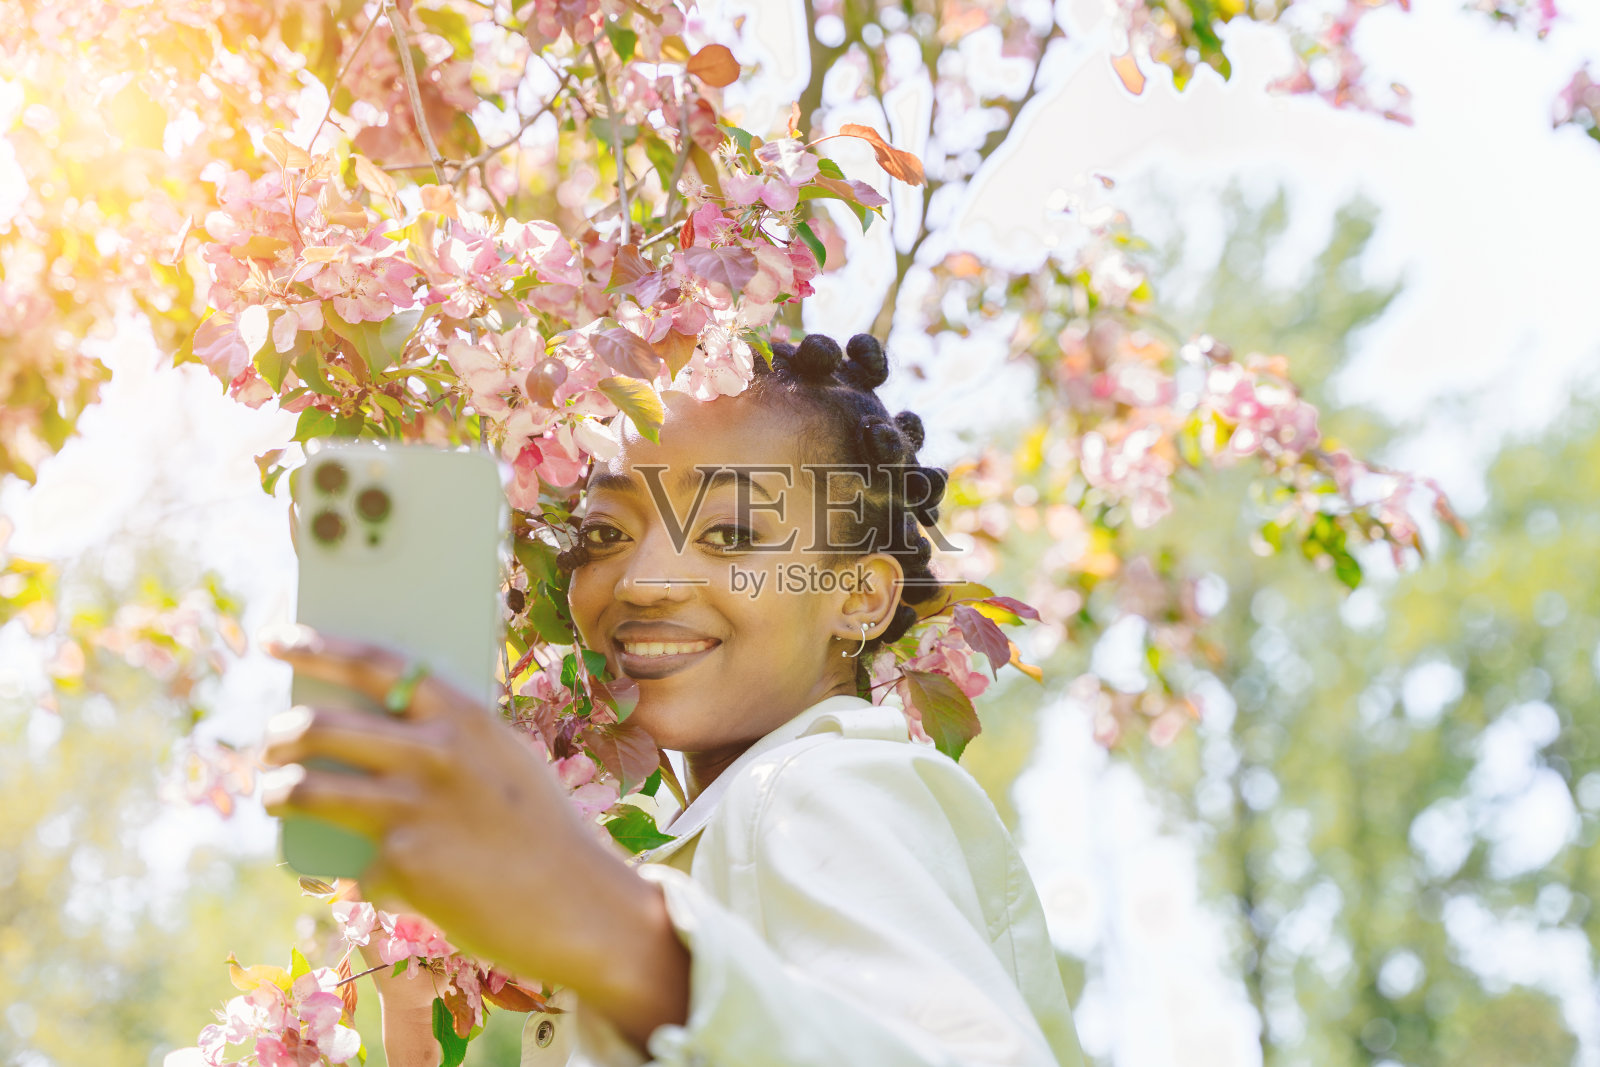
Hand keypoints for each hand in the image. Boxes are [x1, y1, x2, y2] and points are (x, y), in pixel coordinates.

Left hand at [258, 626, 688, 1048]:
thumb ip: (444, 737)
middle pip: (320, 726)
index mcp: (463, 714)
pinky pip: (356, 865)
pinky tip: (398, 885)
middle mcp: (434, 751)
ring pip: (306, 790)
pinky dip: (369, 875)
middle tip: (270, 746)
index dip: (315, 644)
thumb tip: (363, 727)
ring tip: (274, 796)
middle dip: (278, 736)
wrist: (577, 905)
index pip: (372, 661)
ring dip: (277, 792)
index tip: (276, 638)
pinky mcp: (401, 864)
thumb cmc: (538, 830)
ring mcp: (414, 808)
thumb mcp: (501, 761)